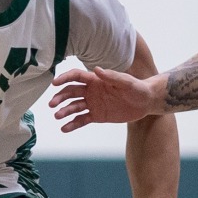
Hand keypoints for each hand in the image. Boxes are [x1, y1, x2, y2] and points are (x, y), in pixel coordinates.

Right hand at [49, 67, 163, 129]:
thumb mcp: (126, 82)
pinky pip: (82, 120)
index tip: (54, 83)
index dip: (64, 78)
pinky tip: (64, 128)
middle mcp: (91, 91)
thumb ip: (112, 76)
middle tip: (52, 104)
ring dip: (64, 111)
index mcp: (96, 80)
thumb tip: (96, 69)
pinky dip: (73, 124)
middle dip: (60, 97)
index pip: (76, 77)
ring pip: (74, 107)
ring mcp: (93, 104)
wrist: (145, 102)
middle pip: (71, 93)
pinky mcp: (97, 115)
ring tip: (57, 116)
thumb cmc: (137, 88)